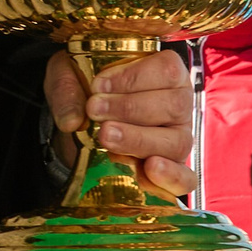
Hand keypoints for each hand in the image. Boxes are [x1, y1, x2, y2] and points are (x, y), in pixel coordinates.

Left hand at [45, 49, 197, 196]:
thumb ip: (66, 90)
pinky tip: (148, 171)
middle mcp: (179, 104)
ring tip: (107, 137)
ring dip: (140, 140)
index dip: (133, 78)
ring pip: (176, 142)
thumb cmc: (86, 87)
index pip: (167, 71)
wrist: (83, 119)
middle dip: (130, 109)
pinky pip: (185, 179)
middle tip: (96, 111)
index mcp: (167, 73)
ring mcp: (178, 138)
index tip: (99, 86)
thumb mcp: (69, 75)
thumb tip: (71, 121)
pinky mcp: (172, 169)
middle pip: (174, 106)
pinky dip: (171, 178)